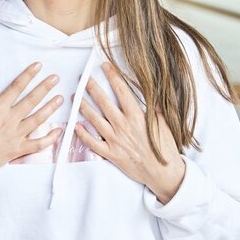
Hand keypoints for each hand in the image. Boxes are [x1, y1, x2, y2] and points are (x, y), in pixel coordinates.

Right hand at [0, 62, 63, 184]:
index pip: (15, 88)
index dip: (27, 76)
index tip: (38, 66)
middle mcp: (9, 121)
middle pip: (31, 101)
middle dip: (44, 88)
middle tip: (55, 78)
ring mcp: (15, 136)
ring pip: (37, 119)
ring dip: (50, 108)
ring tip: (60, 98)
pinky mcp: (18, 150)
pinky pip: (38, 144)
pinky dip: (50, 138)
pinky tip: (59, 131)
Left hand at [75, 62, 185, 203]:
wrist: (164, 173)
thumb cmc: (165, 148)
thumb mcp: (163, 123)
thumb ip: (153, 108)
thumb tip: (150, 92)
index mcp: (137, 116)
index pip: (122, 91)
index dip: (113, 76)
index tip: (105, 66)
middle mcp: (123, 126)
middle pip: (103, 102)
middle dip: (92, 87)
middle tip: (83, 78)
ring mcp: (115, 140)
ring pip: (94, 119)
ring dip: (82, 107)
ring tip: (75, 97)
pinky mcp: (110, 154)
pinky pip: (92, 142)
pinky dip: (82, 133)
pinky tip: (75, 125)